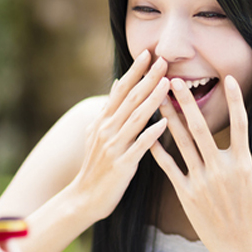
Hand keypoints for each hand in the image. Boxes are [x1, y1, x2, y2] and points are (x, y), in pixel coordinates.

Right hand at [72, 49, 168, 219]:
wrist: (83, 198)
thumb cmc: (97, 166)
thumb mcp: (98, 133)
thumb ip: (110, 109)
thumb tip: (119, 81)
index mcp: (104, 121)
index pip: (120, 90)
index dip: (134, 71)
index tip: (148, 52)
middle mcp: (107, 130)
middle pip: (130, 99)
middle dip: (147, 78)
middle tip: (163, 60)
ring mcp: (114, 147)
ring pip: (136, 118)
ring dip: (152, 99)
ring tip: (168, 83)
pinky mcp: (122, 165)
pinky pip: (139, 147)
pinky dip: (151, 134)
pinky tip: (164, 124)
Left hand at [151, 75, 251, 251]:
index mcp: (243, 165)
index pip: (240, 124)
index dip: (235, 100)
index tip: (227, 79)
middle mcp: (220, 169)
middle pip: (201, 127)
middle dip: (187, 101)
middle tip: (175, 80)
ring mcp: (201, 182)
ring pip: (181, 144)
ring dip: (169, 119)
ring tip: (157, 99)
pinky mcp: (186, 194)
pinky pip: (170, 169)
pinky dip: (159, 151)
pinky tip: (150, 135)